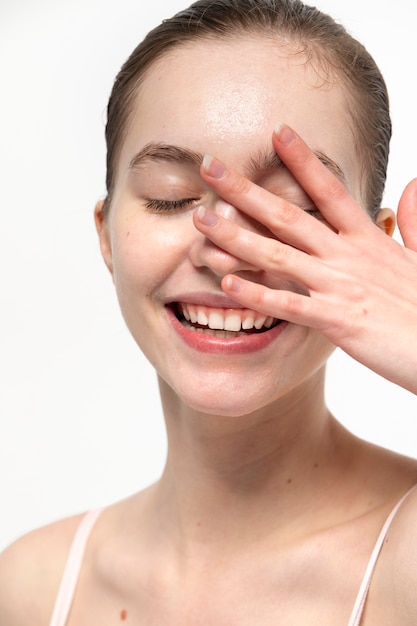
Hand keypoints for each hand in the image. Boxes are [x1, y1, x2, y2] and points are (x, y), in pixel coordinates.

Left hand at [193, 124, 416, 393]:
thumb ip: (414, 220)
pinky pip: (290, 305)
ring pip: (278, 255)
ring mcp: (340, 286)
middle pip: (289, 215)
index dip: (303, 160)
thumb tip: (411, 185)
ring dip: (235, 236)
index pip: (330, 191)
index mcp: (367, 240)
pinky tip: (226, 283)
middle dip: (245, 190)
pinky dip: (258, 295)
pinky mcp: (338, 321)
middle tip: (209, 165)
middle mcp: (348, 256)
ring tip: (200, 220)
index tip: (277, 133)